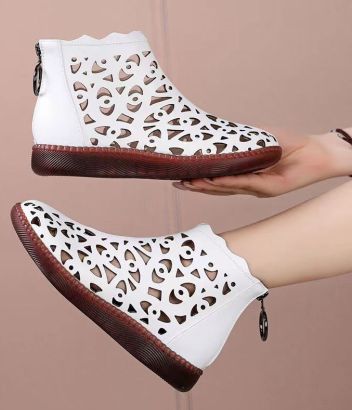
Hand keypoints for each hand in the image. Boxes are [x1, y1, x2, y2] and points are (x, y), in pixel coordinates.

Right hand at [173, 127, 351, 196]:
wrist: (318, 152)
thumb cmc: (290, 144)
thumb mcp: (260, 138)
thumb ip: (241, 140)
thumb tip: (219, 135)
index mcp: (245, 175)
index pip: (217, 180)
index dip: (199, 179)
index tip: (180, 176)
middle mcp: (249, 185)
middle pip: (218, 189)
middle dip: (197, 187)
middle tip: (178, 183)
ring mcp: (258, 189)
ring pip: (228, 189)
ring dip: (207, 187)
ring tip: (189, 183)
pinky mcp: (270, 189)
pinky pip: (246, 184)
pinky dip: (229, 183)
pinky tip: (213, 181)